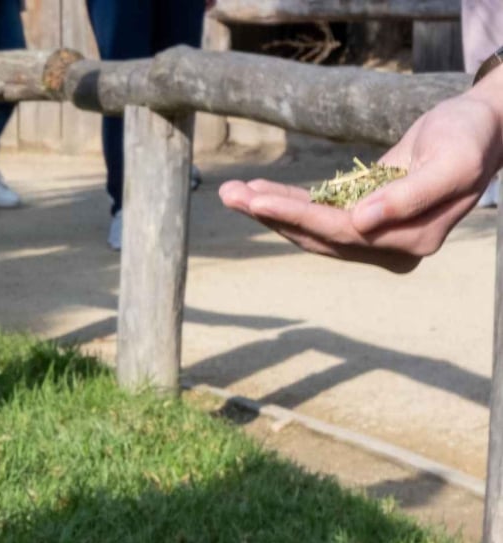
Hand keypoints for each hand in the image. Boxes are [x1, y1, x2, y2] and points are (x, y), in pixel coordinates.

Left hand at [219, 82, 502, 272]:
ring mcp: (376, 238)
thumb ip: (411, 196)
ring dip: (270, 211)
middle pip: (319, 235)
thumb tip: (363, 222)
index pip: (343, 233)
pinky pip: (318, 216)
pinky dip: (286, 205)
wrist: (480, 130)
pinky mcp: (363, 221)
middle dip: (272, 215)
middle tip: (229, 194)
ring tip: (231, 192)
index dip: (298, 217)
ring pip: (312, 229)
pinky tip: (255, 193)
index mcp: (413, 241)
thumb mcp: (452, 163)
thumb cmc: (469, 139)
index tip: (258, 202)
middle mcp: (390, 248)